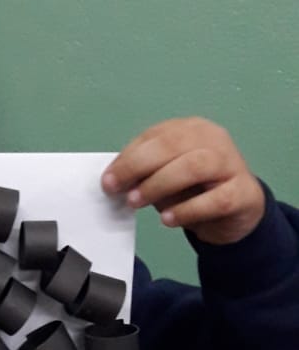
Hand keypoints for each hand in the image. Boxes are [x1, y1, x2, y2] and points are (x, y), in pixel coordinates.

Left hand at [101, 117, 264, 244]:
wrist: (238, 209)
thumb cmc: (196, 189)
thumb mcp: (165, 177)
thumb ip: (143, 174)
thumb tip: (114, 181)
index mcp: (191, 130)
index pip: (155, 136)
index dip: (128, 157)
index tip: (107, 179)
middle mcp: (213, 140)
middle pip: (172, 145)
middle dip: (137, 167)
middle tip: (116, 189)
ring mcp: (231, 164)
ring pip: (193, 167)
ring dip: (158, 185)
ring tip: (135, 202)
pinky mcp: (242, 192)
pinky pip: (214, 200)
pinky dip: (187, 210)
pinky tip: (168, 220)